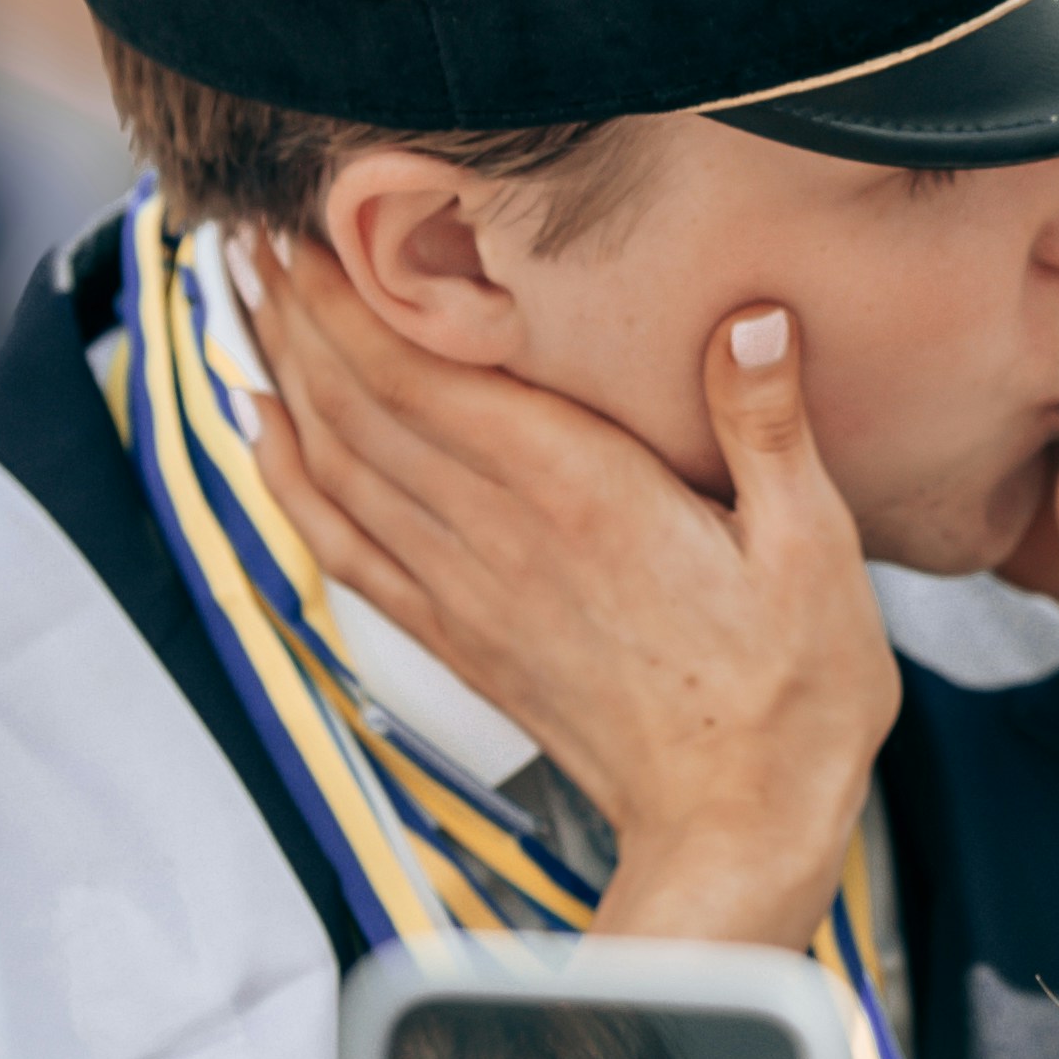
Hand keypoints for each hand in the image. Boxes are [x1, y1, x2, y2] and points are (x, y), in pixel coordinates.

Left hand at [242, 249, 895, 954]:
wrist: (736, 833)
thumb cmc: (790, 698)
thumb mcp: (815, 549)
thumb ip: (766, 424)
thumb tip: (752, 318)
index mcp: (583, 496)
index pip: (429, 375)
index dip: (351, 298)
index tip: (303, 225)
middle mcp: (504, 536)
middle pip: (365, 405)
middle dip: (298, 314)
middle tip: (248, 235)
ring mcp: (471, 593)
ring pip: (342, 466)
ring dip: (284, 379)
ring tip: (243, 304)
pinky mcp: (463, 639)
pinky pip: (348, 548)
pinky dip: (293, 485)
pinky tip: (265, 440)